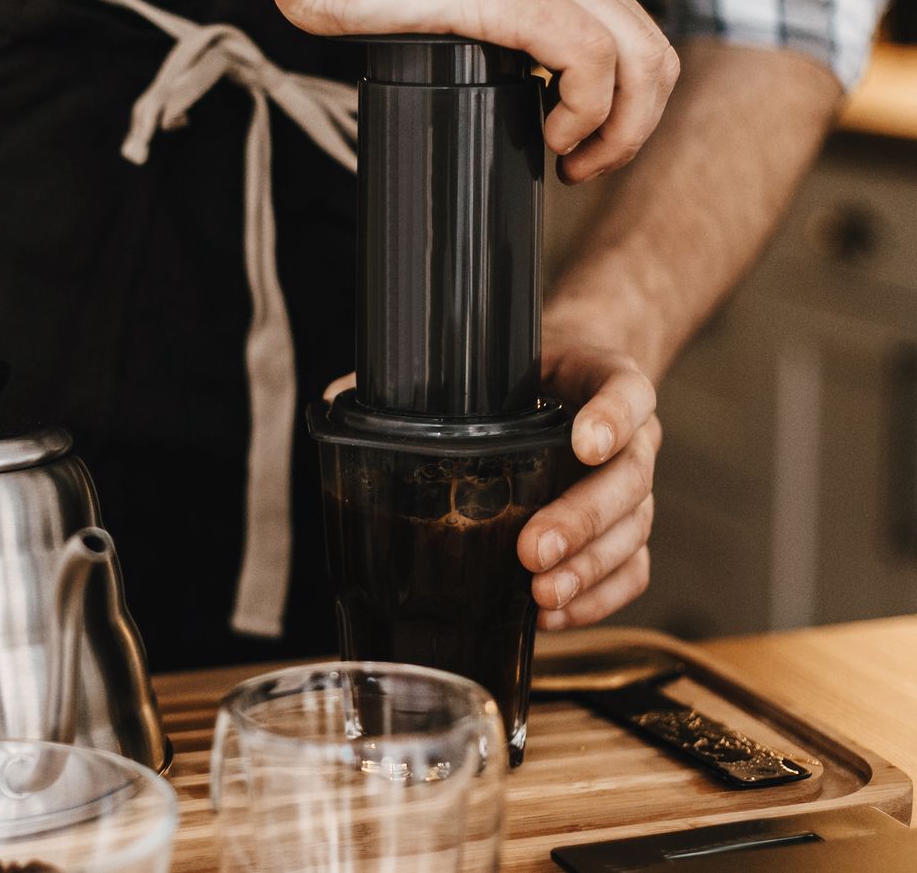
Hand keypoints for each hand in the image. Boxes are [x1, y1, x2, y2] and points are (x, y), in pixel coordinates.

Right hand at [264, 0, 679, 182]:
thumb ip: (515, 23)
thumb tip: (538, 86)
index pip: (639, 38)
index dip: (629, 109)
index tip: (583, 148)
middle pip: (654, 54)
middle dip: (633, 130)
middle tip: (583, 167)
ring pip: (639, 57)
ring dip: (617, 129)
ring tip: (570, 158)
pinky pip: (591, 58)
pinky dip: (585, 110)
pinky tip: (550, 132)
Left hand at [322, 325, 657, 630]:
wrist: (567, 384)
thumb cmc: (519, 378)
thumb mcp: (487, 361)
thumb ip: (423, 377)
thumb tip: (342, 392)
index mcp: (600, 381)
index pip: (626, 390)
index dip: (613, 416)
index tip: (583, 442)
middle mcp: (629, 437)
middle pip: (629, 478)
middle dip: (581, 519)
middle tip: (532, 549)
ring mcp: (633, 487)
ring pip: (633, 531)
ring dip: (588, 569)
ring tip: (540, 593)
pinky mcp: (627, 532)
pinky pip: (632, 571)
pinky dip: (598, 599)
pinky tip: (553, 613)